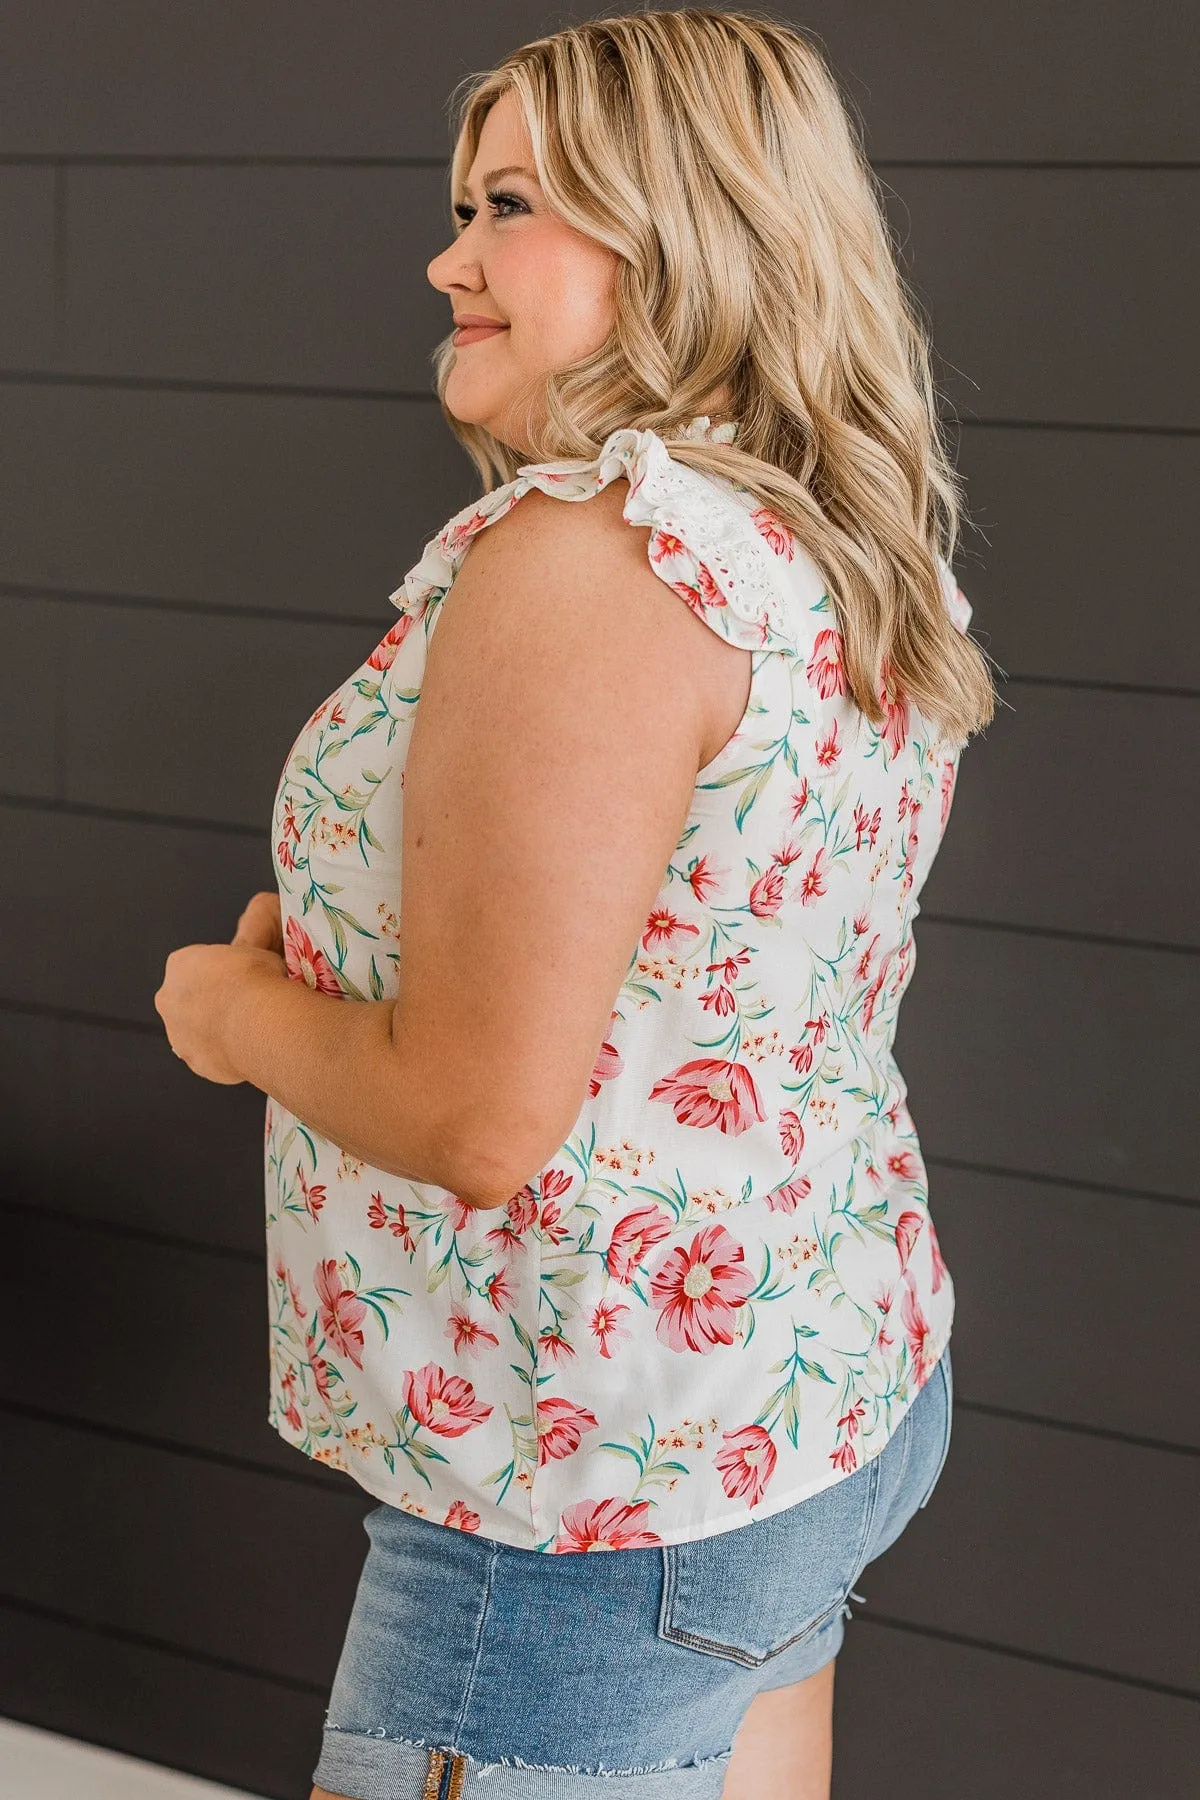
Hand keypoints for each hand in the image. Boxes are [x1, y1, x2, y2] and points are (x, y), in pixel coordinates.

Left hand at [155, 891, 287, 1081]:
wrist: (259, 1023)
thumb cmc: (256, 977)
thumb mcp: (259, 942)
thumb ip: (256, 929)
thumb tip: (265, 901)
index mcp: (180, 964)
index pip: (197, 965)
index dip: (223, 971)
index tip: (245, 977)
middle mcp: (169, 999)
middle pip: (191, 998)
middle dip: (214, 1001)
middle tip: (249, 1003)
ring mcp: (178, 1036)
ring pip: (197, 1029)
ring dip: (216, 1029)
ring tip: (251, 1028)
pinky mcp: (195, 1064)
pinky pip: (210, 1055)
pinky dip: (225, 1053)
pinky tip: (248, 1046)